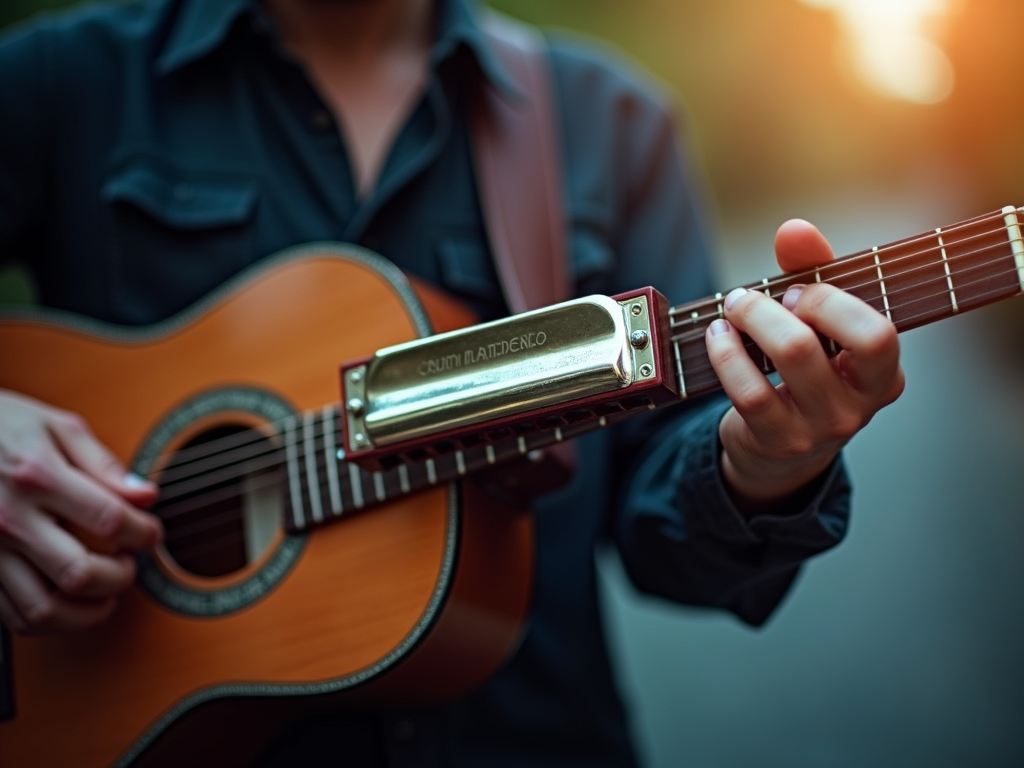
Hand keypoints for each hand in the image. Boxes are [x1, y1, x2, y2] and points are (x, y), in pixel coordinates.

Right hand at [0, 390, 162, 633]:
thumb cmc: (0, 425)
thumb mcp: (56, 426)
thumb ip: (103, 464)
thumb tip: (145, 495)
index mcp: (38, 476)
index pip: (109, 519)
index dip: (143, 532)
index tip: (151, 533)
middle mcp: (10, 518)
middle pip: (80, 573)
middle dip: (120, 577)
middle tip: (129, 564)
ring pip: (44, 608)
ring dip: (88, 612)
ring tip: (107, 595)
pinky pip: (13, 615)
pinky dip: (50, 619)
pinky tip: (69, 603)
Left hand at [705, 220, 904, 512]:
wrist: (782, 451)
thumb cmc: (807, 375)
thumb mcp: (819, 324)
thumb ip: (813, 272)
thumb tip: (795, 230)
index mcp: (883, 374)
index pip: (876, 334)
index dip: (830, 303)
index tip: (797, 291)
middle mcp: (858, 406)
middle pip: (815, 342)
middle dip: (773, 308)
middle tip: (752, 298)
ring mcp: (819, 429)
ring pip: (785, 360)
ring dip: (749, 321)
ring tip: (732, 311)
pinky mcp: (778, 441)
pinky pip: (750, 391)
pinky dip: (725, 354)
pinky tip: (717, 337)